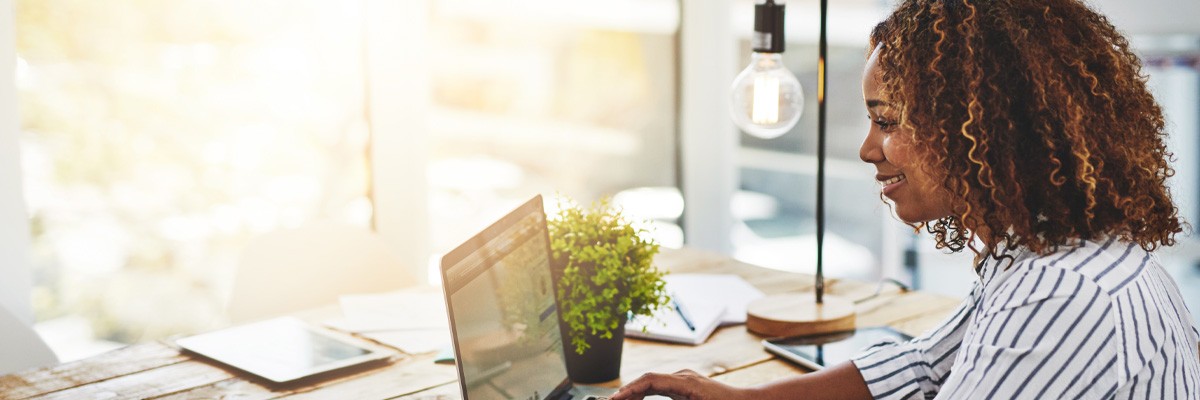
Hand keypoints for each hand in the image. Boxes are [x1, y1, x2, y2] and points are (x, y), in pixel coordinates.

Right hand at [611, 369, 753, 399]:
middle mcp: (684, 377)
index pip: (650, 381)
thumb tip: (648, 397)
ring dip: (635, 394)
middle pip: (647, 380)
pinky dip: (646, 394)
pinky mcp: (686, 386)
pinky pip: (660, 387)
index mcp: (686, 383)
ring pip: (652, 383)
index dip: (630, 390)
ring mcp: (685, 380)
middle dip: (627, 392)